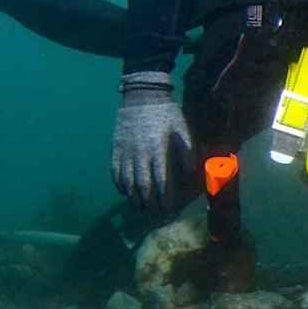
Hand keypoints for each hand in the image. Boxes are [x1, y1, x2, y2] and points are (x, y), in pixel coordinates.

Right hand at [112, 72, 192, 209]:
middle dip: (149, 202)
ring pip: (126, 181)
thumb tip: (193, 171)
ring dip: (133, 197)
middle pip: (142, 185)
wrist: (141, 95)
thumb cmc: (166, 112)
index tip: (168, 208)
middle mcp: (139, 153)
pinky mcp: (115, 148)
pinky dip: (119, 185)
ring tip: (141, 207)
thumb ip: (187, 151)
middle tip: (155, 213)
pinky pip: (114, 171)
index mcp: (157, 149)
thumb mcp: (182, 128)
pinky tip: (125, 193)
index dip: (164, 198)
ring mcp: (125, 151)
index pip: (160, 181)